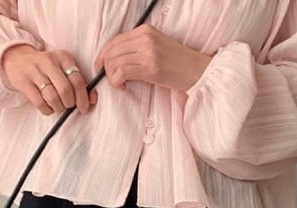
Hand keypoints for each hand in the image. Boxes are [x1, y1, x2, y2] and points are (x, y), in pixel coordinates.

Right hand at [1, 45, 98, 114]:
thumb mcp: (63, 70)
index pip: (77, 79)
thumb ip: (78, 83)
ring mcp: (35, 71)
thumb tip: (92, 99)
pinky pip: (40, 103)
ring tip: (58, 106)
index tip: (84, 108)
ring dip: (58, 108)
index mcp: (63, 57)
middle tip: (68, 105)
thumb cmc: (46, 69)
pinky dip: (47, 110)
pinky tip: (48, 108)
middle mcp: (49, 61)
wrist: (18, 60)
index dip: (83, 97)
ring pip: (53, 98)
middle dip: (69, 103)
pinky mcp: (24, 82)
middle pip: (65, 90)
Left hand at [93, 23, 211, 91]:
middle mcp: (145, 38)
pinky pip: (121, 72)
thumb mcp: (155, 48)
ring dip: (112, 77)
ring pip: (114, 62)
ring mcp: (147, 51)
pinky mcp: (150, 67)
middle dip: (106, 68)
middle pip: (111, 51)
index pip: (114, 40)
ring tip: (121, 84)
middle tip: (113, 80)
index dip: (103, 55)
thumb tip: (114, 59)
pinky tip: (124, 87)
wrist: (196, 71)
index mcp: (145, 30)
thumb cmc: (176, 64)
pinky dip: (117, 82)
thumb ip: (137, 48)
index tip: (100, 67)